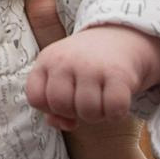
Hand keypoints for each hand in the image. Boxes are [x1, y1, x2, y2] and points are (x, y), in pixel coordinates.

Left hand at [22, 0, 145, 147]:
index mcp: (47, 59)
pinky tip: (117, 102)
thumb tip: (59, 123)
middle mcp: (66, 60)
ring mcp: (92, 66)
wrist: (123, 35)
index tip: (64, 101)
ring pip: (88, 112)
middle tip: (86, 101)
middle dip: (74, 113)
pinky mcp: (119, 74)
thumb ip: (51, 102)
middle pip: (61, 106)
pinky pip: (114, 110)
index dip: (49, 109)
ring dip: (97, 115)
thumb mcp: (62, 75)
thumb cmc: (87, 65)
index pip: (36, 98)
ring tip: (101, 100)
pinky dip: (117, 113)